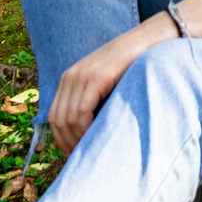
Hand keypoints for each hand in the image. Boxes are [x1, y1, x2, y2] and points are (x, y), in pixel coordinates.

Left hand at [48, 18, 172, 155]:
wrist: (147, 42)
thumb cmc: (130, 69)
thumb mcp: (104, 86)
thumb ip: (92, 103)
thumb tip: (85, 138)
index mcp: (69, 79)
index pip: (54, 116)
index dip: (61, 140)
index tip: (74, 156)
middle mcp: (70, 76)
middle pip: (58, 120)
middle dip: (68, 143)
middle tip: (82, 159)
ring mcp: (82, 75)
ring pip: (68, 118)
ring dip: (78, 139)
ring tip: (91, 152)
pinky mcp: (96, 77)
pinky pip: (82, 111)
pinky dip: (86, 129)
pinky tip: (97, 138)